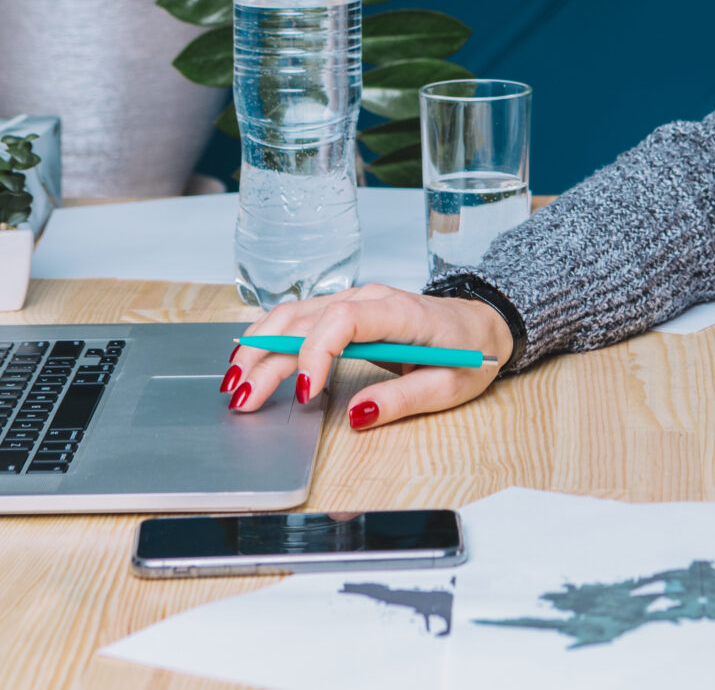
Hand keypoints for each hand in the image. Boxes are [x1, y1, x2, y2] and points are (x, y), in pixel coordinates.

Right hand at [219, 283, 513, 429]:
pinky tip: (249, 361)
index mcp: (400, 312)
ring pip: (294, 314)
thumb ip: (403, 399)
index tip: (303, 392)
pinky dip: (269, 339)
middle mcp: (370, 298)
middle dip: (268, 359)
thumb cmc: (468, 352)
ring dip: (258, 347)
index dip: (316, 352)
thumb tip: (356, 416)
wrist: (481, 324)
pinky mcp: (344, 311)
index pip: (344, 319)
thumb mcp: (449, 385)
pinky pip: (300, 318)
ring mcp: (354, 301)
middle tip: (243, 401)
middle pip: (306, 319)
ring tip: (233, 384)